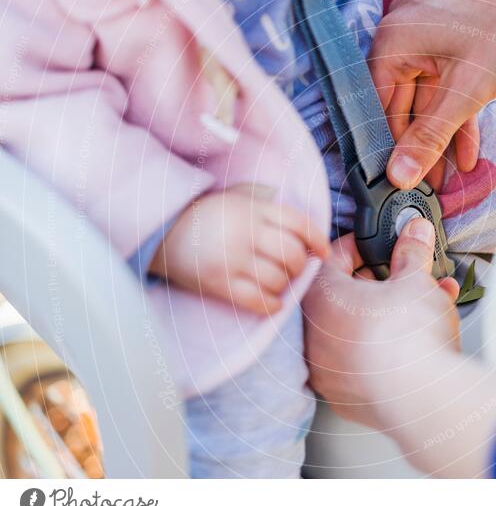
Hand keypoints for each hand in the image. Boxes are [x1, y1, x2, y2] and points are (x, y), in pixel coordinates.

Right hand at [150, 183, 329, 314]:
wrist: (162, 231)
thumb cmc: (207, 216)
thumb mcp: (238, 200)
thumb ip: (268, 210)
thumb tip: (306, 233)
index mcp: (254, 209)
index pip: (300, 223)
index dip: (318, 240)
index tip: (324, 252)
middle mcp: (246, 233)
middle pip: (294, 254)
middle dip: (300, 265)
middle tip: (292, 268)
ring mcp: (233, 259)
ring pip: (279, 279)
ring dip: (285, 285)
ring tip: (277, 282)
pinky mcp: (219, 283)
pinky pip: (258, 301)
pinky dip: (272, 304)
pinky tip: (272, 302)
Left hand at [303, 218, 459, 428]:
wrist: (424, 398)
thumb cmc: (408, 339)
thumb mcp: (415, 280)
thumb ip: (412, 252)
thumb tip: (415, 233)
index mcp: (321, 298)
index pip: (331, 258)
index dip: (358, 246)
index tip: (375, 245)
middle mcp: (314, 336)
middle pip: (344, 297)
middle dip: (380, 285)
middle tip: (403, 278)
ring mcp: (328, 371)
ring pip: (356, 332)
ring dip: (388, 317)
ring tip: (424, 308)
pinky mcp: (346, 397)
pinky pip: (363, 363)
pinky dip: (385, 350)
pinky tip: (415, 343)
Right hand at [369, 0, 495, 189]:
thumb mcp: (468, 90)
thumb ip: (431, 135)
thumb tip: (401, 174)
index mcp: (394, 42)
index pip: (377, 106)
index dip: (389, 147)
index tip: (401, 181)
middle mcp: (403, 38)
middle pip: (400, 105)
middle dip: (419, 148)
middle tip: (429, 188)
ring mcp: (426, 40)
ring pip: (426, 101)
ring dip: (441, 138)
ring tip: (450, 178)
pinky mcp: (447, 45)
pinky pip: (443, 88)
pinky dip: (456, 117)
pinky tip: (467, 151)